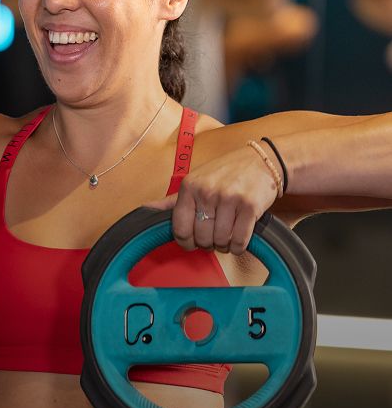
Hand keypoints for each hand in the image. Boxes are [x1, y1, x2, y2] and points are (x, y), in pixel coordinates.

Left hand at [146, 145, 279, 254]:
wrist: (261, 161)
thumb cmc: (225, 173)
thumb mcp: (195, 181)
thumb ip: (171, 201)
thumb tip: (145, 209)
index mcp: (189, 187)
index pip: (180, 229)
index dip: (186, 242)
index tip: (192, 243)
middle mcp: (207, 192)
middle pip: (201, 238)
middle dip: (207, 243)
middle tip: (214, 236)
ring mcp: (229, 199)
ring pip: (221, 241)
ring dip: (224, 245)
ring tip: (227, 236)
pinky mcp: (250, 206)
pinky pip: (240, 241)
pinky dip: (239, 246)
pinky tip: (238, 240)